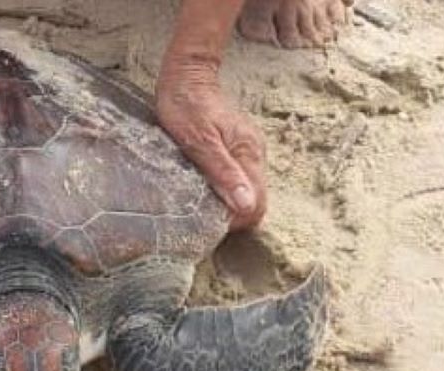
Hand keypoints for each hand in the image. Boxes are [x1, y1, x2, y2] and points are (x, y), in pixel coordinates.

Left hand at [156, 62, 266, 231]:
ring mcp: (248, 149)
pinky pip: (238, 177)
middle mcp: (255, 152)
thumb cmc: (186, 106)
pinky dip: (224, 188)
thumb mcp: (199, 143)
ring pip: (247, 190)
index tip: (210, 221)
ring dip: (227, 201)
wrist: (186, 76)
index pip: (257, 204)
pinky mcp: (238, 147)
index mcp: (249, 153)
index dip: (236, 219)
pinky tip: (204, 184)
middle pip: (254, 200)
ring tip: (200, 199)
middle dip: (232, 213)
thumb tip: (246, 205)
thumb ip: (224, 173)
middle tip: (201, 213)